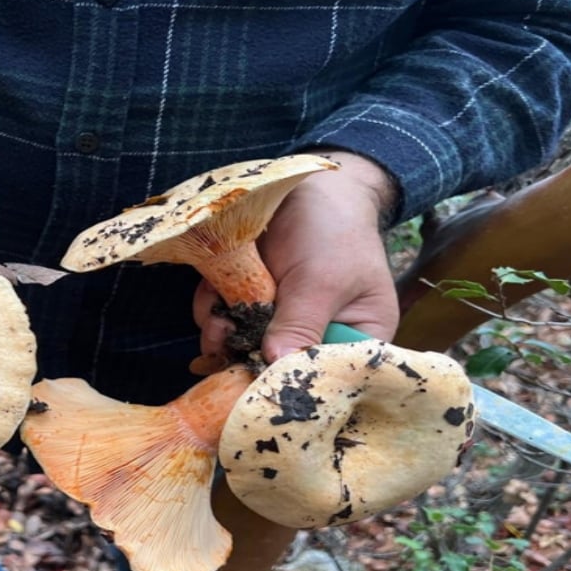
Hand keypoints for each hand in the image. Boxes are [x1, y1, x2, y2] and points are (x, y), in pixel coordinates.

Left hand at [195, 151, 399, 362]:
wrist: (305, 186)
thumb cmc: (333, 229)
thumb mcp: (322, 280)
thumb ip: (301, 325)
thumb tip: (276, 364)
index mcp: (358, 338)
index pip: (326, 378)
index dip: (293, 384)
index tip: (259, 382)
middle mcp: (319, 337)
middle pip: (279, 368)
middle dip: (246, 357)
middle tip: (222, 346)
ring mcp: (281, 321)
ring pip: (244, 346)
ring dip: (223, 333)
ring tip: (216, 321)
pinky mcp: (252, 303)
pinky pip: (226, 320)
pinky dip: (213, 309)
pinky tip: (213, 294)